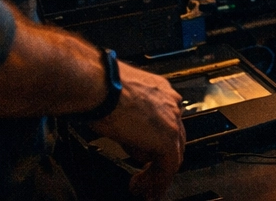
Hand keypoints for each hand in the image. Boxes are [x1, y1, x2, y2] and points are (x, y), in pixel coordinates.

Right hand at [90, 63, 185, 200]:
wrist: (100, 86)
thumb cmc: (101, 88)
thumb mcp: (120, 100)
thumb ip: (130, 116)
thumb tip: (125, 133)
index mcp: (161, 92)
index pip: (167, 122)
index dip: (156, 142)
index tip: (146, 155)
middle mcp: (171, 104)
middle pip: (175, 139)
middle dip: (160, 160)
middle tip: (146, 176)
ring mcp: (172, 121)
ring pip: (173, 155)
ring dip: (158, 175)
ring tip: (143, 187)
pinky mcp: (166, 138)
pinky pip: (168, 167)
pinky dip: (158, 182)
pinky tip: (147, 190)